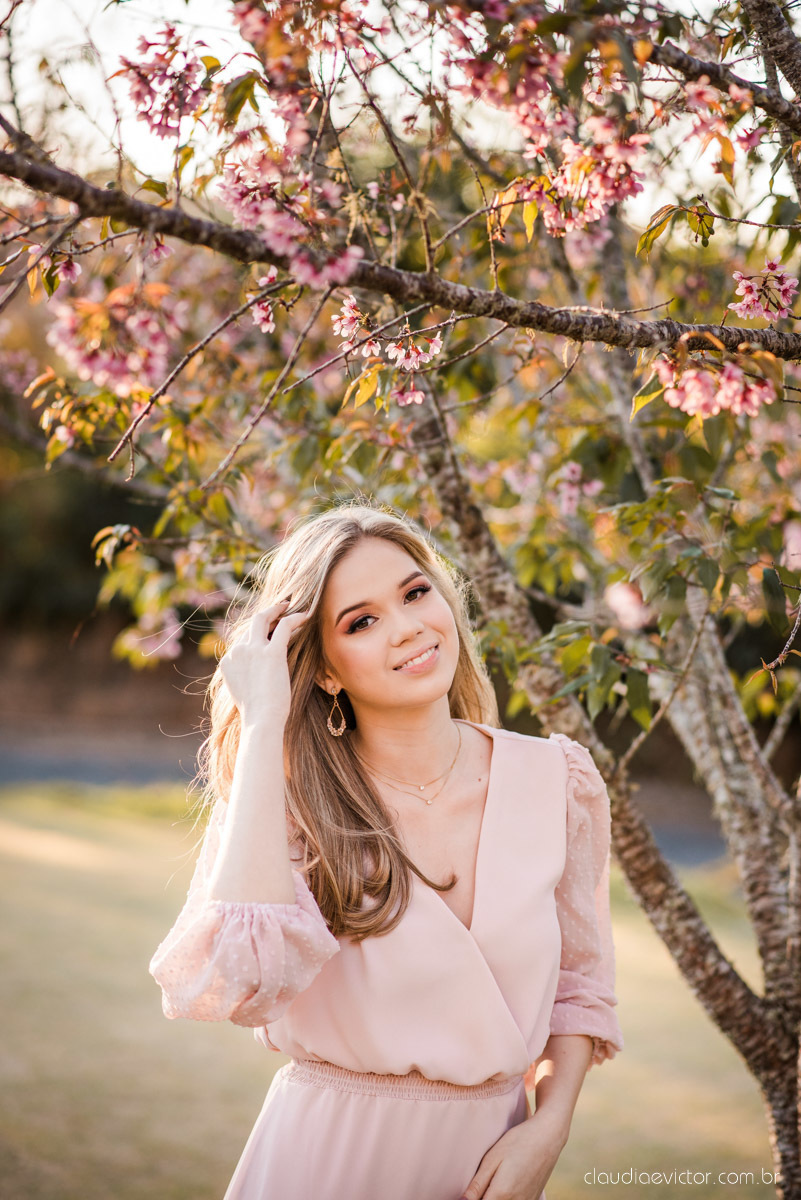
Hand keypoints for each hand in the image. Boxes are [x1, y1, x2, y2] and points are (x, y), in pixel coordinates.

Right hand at [219, 599, 309, 727]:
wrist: (262, 720)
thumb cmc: (258, 714)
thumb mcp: (245, 693)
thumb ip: (247, 678)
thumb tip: (257, 675)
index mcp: (228, 662)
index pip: (243, 640)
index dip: (258, 634)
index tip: (271, 630)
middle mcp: (237, 652)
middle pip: (250, 625)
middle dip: (265, 614)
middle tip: (279, 607)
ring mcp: (253, 650)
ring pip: (262, 618)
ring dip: (277, 609)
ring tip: (290, 605)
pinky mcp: (271, 652)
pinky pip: (284, 626)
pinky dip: (295, 618)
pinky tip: (306, 615)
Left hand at [461, 1110, 567, 1199]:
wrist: (548, 1136)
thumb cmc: (518, 1142)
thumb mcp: (492, 1159)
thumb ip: (477, 1185)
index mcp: (501, 1194)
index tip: (465, 1195)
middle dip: (481, 1198)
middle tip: (477, 1185)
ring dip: (493, 1198)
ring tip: (491, 1182)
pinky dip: (506, 1198)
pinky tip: (503, 1185)